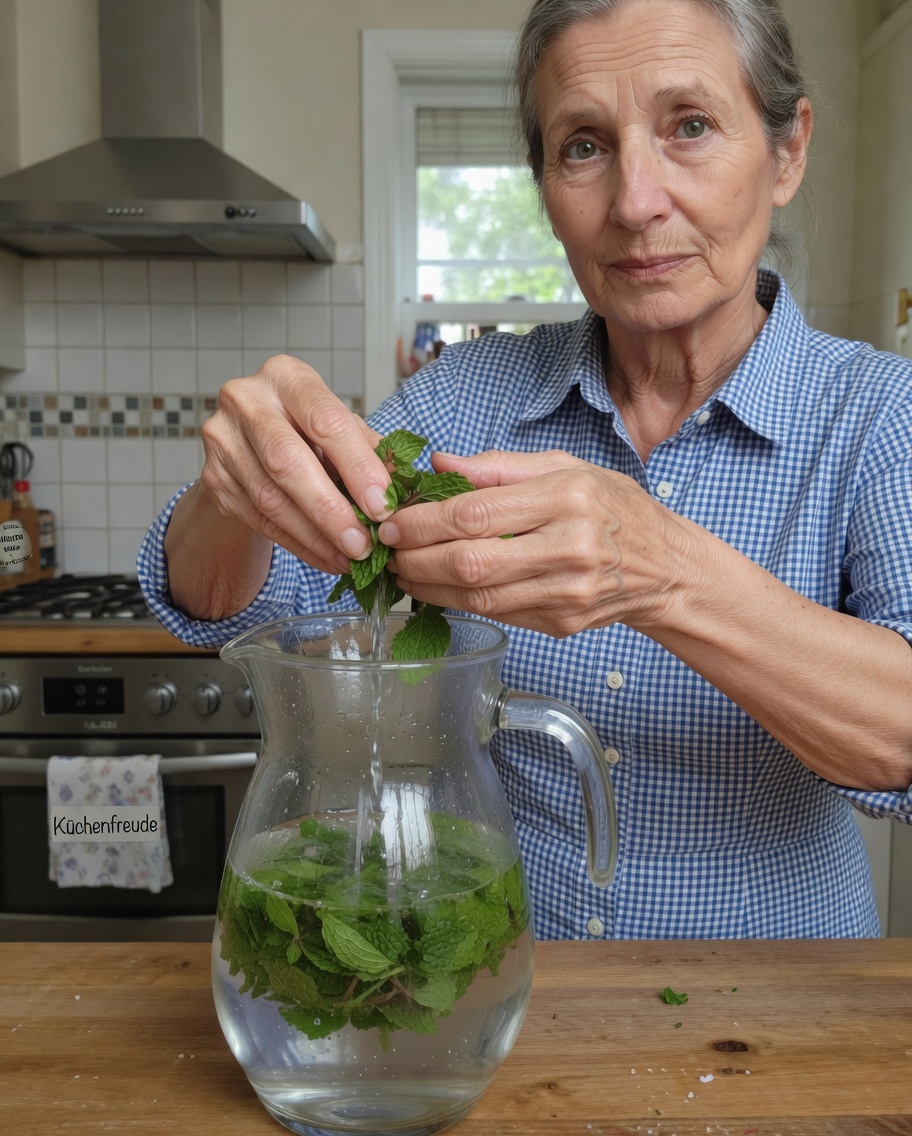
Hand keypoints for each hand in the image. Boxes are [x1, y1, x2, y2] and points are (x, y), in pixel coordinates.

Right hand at [199, 355, 391, 573]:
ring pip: (270, 498)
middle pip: (287, 461)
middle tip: (362, 544)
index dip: (356, 466)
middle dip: (330, 509)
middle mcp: (246, 400)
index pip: (325, 421)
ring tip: (349, 557)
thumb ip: (369, 451)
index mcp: (286, 376)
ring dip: (315, 536)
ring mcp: (222, 440)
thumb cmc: (306, 430)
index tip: (382, 506)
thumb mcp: (340, 429)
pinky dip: (299, 544)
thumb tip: (401, 487)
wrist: (251, 444)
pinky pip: (260, 520)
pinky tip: (326, 558)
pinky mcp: (214, 479)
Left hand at [379, 449, 697, 637]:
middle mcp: (570, 546)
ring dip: (429, 586)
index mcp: (568, 497)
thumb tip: (441, 464)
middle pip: (471, 560)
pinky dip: (460, 602)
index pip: (477, 513)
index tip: (393, 520)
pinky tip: (438, 588)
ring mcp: (567, 592)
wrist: (666, 567)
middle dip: (416, 557)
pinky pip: (497, 615)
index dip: (424, 520)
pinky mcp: (562, 623)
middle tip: (388, 550)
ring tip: (403, 571)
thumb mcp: (567, 467)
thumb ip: (500, 466)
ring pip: (478, 596)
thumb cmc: (616, 508)